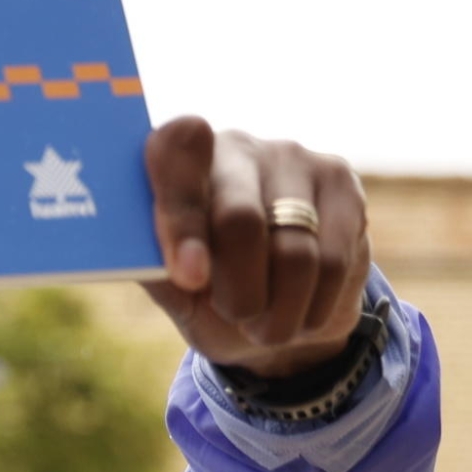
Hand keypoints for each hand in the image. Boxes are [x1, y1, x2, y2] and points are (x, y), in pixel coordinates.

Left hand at [140, 117, 369, 376]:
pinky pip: (336, 258)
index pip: (173, 153)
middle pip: (240, 219)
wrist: (277, 315)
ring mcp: (291, 157)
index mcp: (173, 160)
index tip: (190, 278)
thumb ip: (155, 267)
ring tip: (267, 325)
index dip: (181, 217)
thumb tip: (131, 255)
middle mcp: (233, 146)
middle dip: (239, 290)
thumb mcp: (173, 290)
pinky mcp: (340, 179)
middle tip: (237, 316)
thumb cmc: (208, 295)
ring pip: (294, 250)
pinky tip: (303, 312)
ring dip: (279, 309)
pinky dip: (315, 304)